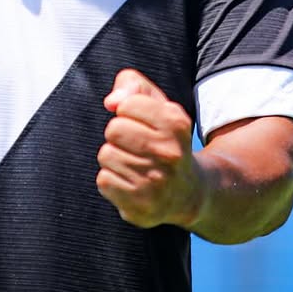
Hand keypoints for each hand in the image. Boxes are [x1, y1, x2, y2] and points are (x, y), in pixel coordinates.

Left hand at [96, 69, 202, 229]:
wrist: (188, 193)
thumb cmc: (165, 140)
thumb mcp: (158, 104)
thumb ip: (132, 84)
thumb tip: (111, 102)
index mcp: (175, 122)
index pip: (126, 105)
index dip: (127, 112)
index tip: (141, 122)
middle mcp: (170, 153)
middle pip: (113, 130)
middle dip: (118, 135)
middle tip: (135, 145)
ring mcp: (156, 182)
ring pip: (106, 155)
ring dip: (114, 158)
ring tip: (134, 165)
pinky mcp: (141, 206)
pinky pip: (104, 181)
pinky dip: (112, 181)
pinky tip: (130, 183)